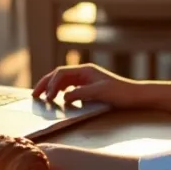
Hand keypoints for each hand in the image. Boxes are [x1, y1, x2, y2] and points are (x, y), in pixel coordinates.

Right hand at [31, 64, 147, 109]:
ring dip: (51, 88)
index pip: (61, 73)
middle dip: (45, 84)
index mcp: (85, 70)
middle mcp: (84, 72)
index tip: (47, 97)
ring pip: (63, 81)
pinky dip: (61, 92)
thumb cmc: (120, 93)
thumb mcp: (99, 92)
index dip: (51, 84)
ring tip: (42, 97)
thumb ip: (81, 93)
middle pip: (58, 75)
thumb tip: (64, 97)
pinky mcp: (89, 87)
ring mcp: (86, 80)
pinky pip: (70, 87)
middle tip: (34, 95)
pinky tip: (58, 99)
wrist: (136, 96)